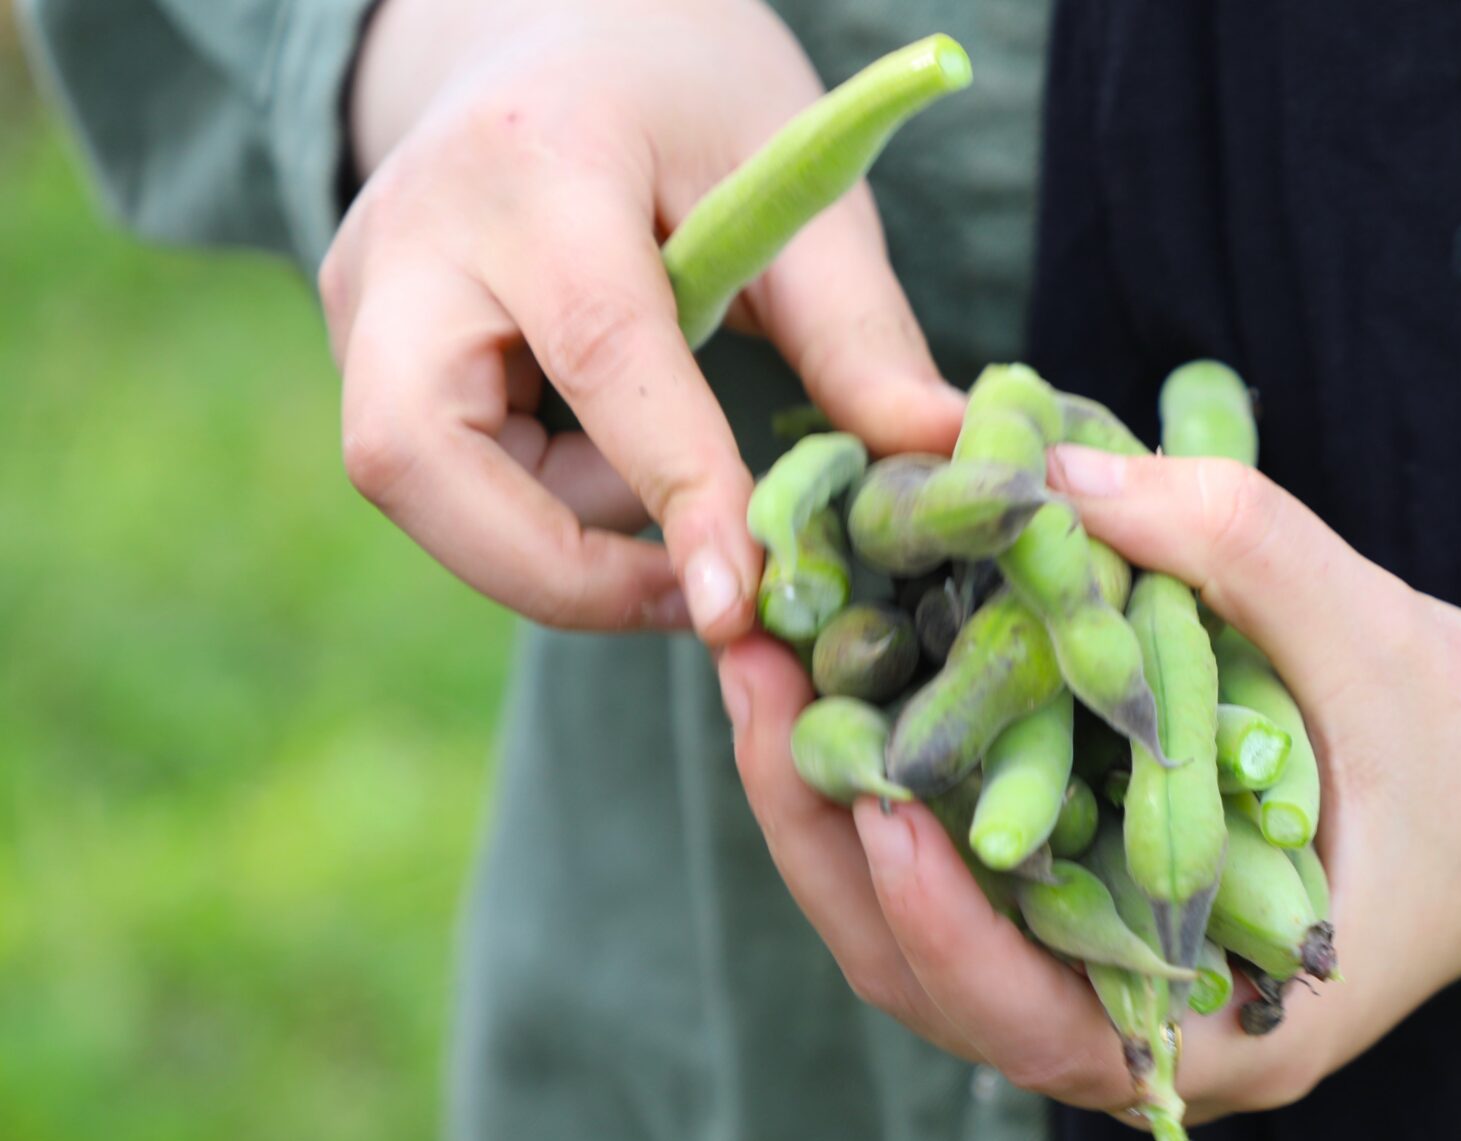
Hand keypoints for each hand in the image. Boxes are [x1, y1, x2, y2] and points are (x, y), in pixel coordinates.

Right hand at [322, 0, 962, 635]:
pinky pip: (434, 475)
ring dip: (552, 541)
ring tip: (667, 496)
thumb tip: (940, 457)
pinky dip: (534, 512)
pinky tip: (612, 464)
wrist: (560, 30)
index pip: (601, 351)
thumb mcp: (798, 178)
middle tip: (698, 603)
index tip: (741, 597)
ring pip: (414, 483)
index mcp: (541, 163)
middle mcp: (413, 232)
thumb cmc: (693, 98)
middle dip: (556, 569)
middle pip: (415, 453)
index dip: (672, 486)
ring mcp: (363, 292)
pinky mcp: (359, 342)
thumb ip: (858, 329)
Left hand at [720, 447, 1460, 1119]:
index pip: (1037, 1026)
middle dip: (827, 838)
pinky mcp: (1091, 905)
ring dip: (832, 803)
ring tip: (760, 659)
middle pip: (935, 981)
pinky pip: (963, 868)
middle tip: (748, 677)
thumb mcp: (1387, 636)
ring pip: (925, 932)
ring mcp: (1108, 975)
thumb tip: (1050, 473)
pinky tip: (842, 672)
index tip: (869, 805)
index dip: (940, 930)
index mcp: (1226, 1033)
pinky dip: (896, 778)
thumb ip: (1239, 548)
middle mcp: (1146, 1033)